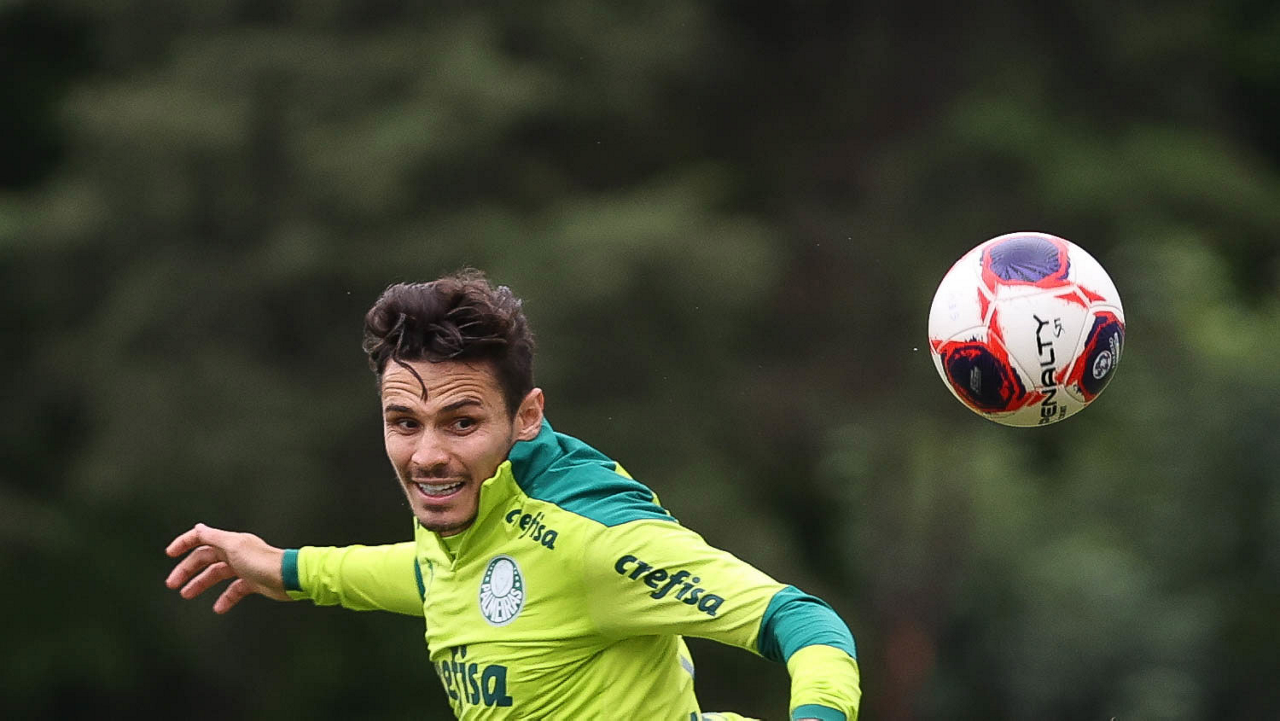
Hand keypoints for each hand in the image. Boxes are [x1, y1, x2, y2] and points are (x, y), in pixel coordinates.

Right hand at [165, 523, 290, 612]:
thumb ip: (214, 537)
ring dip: (201, 584)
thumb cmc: (264, 562)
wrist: (288, 578)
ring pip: (216, 575)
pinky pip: (233, 590)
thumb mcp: (234, 547)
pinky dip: (224, 599)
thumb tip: (198, 527)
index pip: (202, 538)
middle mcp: (236, 553)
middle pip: (205, 559)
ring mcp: (244, 567)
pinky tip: (218, 607)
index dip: (185, 543)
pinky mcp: (252, 582)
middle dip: (187, 570)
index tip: (170, 553)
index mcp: (230, 542)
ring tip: (187, 594)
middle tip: (173, 583)